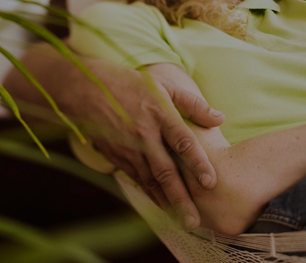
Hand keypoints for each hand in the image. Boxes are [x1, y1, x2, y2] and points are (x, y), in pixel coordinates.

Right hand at [65, 59, 223, 229]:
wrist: (86, 90)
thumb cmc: (130, 84)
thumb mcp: (164, 84)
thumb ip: (194, 103)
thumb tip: (220, 119)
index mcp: (160, 114)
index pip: (183, 142)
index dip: (198, 163)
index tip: (211, 182)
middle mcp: (145, 135)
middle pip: (166, 171)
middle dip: (181, 198)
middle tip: (195, 221)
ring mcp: (129, 148)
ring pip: (150, 181)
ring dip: (166, 203)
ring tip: (181, 221)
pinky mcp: (117, 157)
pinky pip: (137, 180)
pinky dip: (150, 195)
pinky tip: (162, 207)